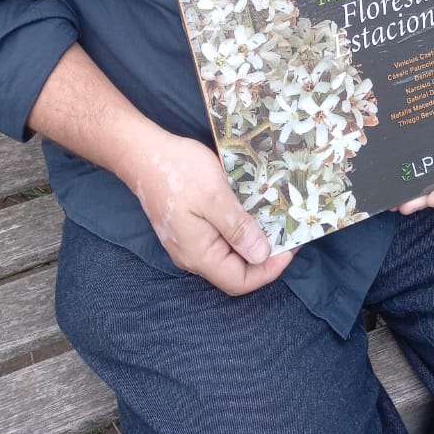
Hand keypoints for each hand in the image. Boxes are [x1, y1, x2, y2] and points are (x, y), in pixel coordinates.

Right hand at [124, 127, 293, 294]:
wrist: (143, 152)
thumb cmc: (178, 171)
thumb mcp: (214, 196)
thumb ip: (237, 228)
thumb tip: (262, 255)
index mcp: (198, 254)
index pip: (239, 281)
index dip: (268, 270)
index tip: (290, 247)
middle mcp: (192, 255)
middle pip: (235, 271)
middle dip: (264, 255)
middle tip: (287, 231)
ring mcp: (189, 241)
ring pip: (228, 254)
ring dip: (252, 240)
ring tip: (274, 220)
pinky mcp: (188, 226)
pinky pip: (219, 238)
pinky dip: (239, 229)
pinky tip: (251, 211)